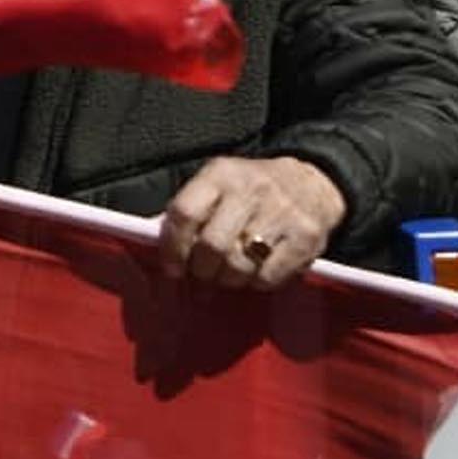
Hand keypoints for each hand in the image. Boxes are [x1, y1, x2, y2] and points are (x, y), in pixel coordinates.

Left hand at [158, 155, 345, 290]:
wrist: (313, 184)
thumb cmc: (251, 190)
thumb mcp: (216, 186)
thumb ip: (187, 211)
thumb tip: (144, 238)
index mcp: (221, 175)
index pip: (184, 213)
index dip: (171, 247)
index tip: (171, 267)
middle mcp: (251, 191)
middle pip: (212, 245)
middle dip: (201, 270)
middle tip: (202, 276)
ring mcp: (281, 214)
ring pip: (239, 264)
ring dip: (227, 280)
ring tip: (227, 276)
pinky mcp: (306, 238)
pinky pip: (268, 276)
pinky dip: (255, 283)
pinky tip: (255, 273)